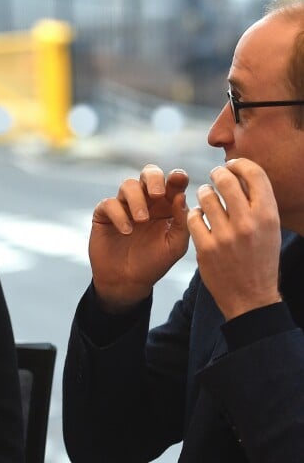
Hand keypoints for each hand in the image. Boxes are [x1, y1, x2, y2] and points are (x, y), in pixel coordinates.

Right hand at [89, 165, 189, 311]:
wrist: (127, 282)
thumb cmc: (153, 263)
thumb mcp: (175, 246)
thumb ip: (181, 222)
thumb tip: (180, 196)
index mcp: (166, 206)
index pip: (172, 183)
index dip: (177, 177)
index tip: (179, 180)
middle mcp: (145, 201)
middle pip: (148, 173)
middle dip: (154, 178)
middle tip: (157, 194)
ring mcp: (124, 206)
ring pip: (128, 185)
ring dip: (136, 199)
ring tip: (142, 220)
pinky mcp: (104, 214)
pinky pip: (109, 203)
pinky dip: (119, 214)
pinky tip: (126, 231)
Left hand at [187, 158, 281, 319]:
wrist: (250, 297)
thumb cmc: (260, 259)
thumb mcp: (270, 230)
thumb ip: (258, 203)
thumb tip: (241, 175)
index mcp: (268, 216)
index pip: (254, 174)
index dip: (240, 165)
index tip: (232, 166)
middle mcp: (248, 223)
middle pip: (226, 181)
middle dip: (218, 174)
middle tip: (214, 176)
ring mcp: (225, 236)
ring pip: (206, 197)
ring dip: (204, 194)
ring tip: (207, 198)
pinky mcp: (205, 247)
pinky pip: (193, 217)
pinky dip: (194, 214)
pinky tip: (198, 217)